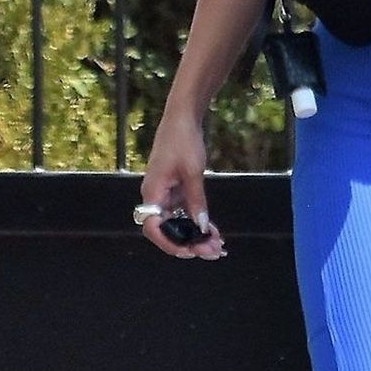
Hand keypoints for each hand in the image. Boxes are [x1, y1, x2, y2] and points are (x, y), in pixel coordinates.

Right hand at [138, 113, 225, 260]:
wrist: (183, 118)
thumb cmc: (183, 141)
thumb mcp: (192, 171)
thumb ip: (196, 201)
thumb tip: (203, 228)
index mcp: (152, 192)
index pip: (152, 227)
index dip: (169, 243)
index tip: (190, 251)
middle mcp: (155, 197)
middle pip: (167, 229)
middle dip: (189, 243)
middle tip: (213, 251)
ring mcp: (165, 195)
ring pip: (177, 224)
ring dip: (195, 236)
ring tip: (217, 246)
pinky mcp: (175, 191)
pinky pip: (184, 213)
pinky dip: (197, 223)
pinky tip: (213, 232)